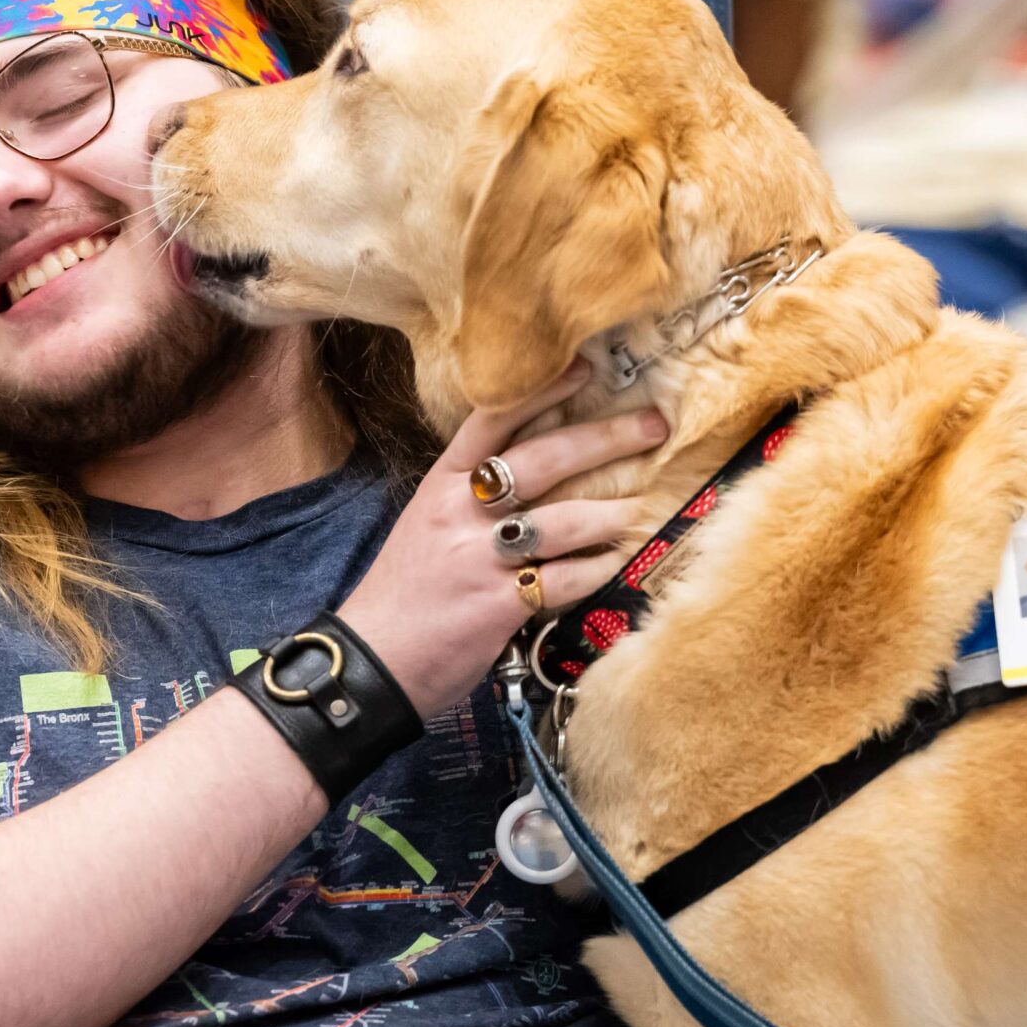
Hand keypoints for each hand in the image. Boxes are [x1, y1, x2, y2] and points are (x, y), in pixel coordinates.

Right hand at [340, 365, 667, 717]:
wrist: (371, 660)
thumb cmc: (406, 592)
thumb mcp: (430, 524)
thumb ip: (477, 493)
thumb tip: (543, 459)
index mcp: (441, 484)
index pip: (493, 419)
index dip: (543, 389)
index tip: (587, 366)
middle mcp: (461, 511)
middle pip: (543, 458)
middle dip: (607, 437)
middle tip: (655, 425)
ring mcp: (480, 557)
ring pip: (565, 519)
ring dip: (615, 512)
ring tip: (648, 506)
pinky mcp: (499, 604)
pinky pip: (565, 579)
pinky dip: (598, 569)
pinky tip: (618, 563)